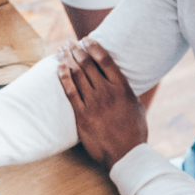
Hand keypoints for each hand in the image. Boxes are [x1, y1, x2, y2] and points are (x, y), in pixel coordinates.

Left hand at [57, 39, 147, 170]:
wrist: (126, 155)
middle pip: (88, 65)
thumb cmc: (134, 131)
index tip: (86, 39)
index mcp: (122, 88)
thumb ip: (127, 91)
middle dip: (77, 50)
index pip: (106, 60)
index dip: (94, 47)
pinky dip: (63, 77)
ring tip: (61, 50)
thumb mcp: (136, 106)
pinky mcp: (82, 116)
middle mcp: (107, 93)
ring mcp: (94, 104)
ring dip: (68, 60)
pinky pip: (70, 92)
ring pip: (77, 75)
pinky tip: (59, 68)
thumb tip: (121, 79)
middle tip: (70, 42)